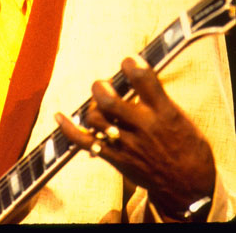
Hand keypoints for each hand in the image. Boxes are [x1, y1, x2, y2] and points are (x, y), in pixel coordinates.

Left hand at [55, 55, 215, 219]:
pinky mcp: (116, 158)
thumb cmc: (187, 146)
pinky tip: (59, 116)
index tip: (128, 61)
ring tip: (101, 106)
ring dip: (93, 106)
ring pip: (94, 117)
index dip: (130, 63)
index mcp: (163, 111)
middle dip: (100, 86)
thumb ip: (157, 97)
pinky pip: (85, 142)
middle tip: (105, 85)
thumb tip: (134, 73)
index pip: (142, 77)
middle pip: (108, 99)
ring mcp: (127, 144)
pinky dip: (68, 129)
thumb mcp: (180, 116)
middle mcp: (143, 126)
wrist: (190, 188)